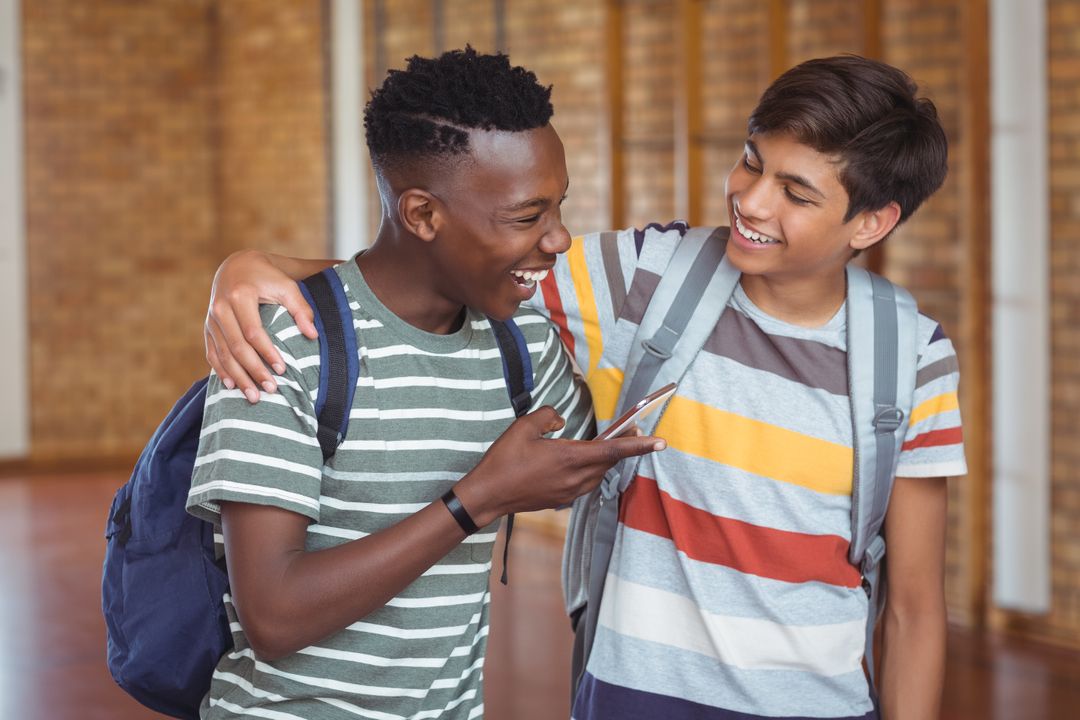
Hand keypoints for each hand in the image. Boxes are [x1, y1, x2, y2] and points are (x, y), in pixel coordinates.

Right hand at [205, 250, 317, 401]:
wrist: (237, 266)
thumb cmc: (268, 277)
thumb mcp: (287, 286)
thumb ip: (301, 309)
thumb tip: (312, 335)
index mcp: (240, 295)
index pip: (253, 331)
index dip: (267, 352)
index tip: (282, 370)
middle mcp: (221, 307)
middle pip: (236, 347)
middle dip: (253, 371)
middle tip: (270, 390)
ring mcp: (211, 318)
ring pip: (222, 353)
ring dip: (238, 377)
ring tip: (253, 397)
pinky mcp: (207, 326)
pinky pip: (212, 352)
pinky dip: (221, 370)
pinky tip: (231, 386)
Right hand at [454, 406, 665, 524]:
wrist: (488, 496)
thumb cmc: (503, 461)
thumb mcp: (523, 427)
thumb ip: (547, 416)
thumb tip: (561, 419)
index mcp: (569, 458)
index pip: (614, 450)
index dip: (640, 445)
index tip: (661, 442)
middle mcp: (575, 478)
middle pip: (610, 461)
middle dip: (624, 446)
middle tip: (633, 430)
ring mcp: (569, 492)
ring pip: (599, 473)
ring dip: (606, 459)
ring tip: (606, 444)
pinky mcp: (561, 500)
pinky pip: (586, 482)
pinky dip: (591, 470)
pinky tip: (580, 461)